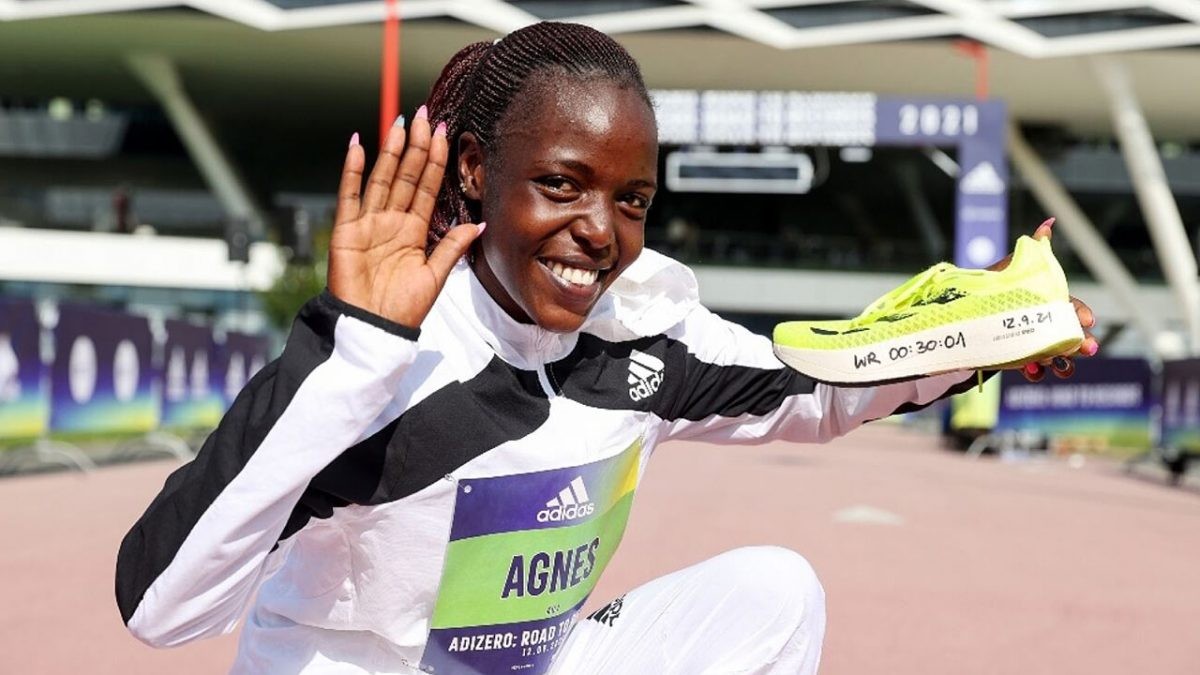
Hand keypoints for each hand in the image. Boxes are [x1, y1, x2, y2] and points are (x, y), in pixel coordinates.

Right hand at [328, 111, 482, 327]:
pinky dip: (353, 170)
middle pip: (405, 175)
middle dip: (415, 145)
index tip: (443, 133)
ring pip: (382, 179)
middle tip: (425, 115)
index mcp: (413, 230)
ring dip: (390, 150)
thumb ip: (453, 246)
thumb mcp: (436, 276)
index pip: (425, 186)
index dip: (434, 160)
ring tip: (400, 122)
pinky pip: (350, 195)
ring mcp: (368, 223)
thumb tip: (481, 224)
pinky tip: (359, 145)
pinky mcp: (346, 231)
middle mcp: (391, 221)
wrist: (376, 330)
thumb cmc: (404, 308)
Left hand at [988, 218, 1098, 381]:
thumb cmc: (995, 283)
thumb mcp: (1014, 265)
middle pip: (1068, 334)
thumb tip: (1048, 223)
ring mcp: (1032, 340)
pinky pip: (1032, 367)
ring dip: (1063, 362)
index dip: (1080, 313)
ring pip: (1056, 354)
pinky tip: (1033, 371)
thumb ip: (1034, 248)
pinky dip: (1035, 371)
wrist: (964, 309)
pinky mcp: (1017, 356)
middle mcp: (1043, 322)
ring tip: (1062, 366)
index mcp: (1047, 300)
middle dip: (1079, 342)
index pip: (1070, 307)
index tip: (1088, 321)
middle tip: (1088, 349)